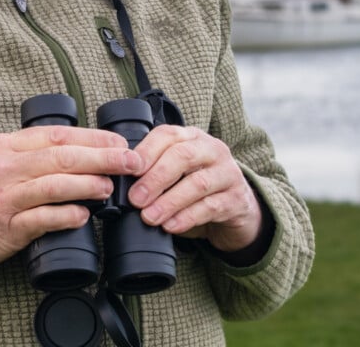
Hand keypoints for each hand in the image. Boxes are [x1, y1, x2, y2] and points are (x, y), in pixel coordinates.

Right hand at [0, 126, 141, 269]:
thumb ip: (29, 150)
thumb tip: (78, 148)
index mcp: (5, 145)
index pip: (55, 135)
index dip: (90, 137)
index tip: (117, 142)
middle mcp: (6, 168)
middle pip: (61, 157)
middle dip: (101, 157)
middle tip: (130, 161)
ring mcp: (6, 198)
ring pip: (54, 186)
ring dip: (87, 185)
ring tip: (110, 186)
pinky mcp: (7, 228)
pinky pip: (42, 219)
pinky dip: (66, 215)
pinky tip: (84, 214)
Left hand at [127, 125, 263, 253]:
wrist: (237, 206)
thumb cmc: (196, 184)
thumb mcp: (177, 170)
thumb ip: (155, 169)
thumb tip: (122, 181)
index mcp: (192, 136)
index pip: (167, 135)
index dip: (146, 151)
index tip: (128, 171)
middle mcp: (212, 149)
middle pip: (183, 156)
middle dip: (155, 178)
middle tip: (135, 199)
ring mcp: (228, 173)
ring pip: (197, 184)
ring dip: (169, 202)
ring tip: (149, 216)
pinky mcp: (237, 199)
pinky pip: (210, 208)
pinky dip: (186, 218)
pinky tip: (170, 226)